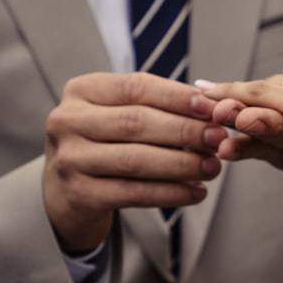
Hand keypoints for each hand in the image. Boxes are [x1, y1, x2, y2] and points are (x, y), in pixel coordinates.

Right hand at [43, 72, 225, 252]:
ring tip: (212, 167)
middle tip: (218, 139)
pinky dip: (170, 193)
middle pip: (136, 122)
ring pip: (136, 160)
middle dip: (184, 131)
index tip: (211, 106)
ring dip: (182, 164)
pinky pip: (134, 193)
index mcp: (81, 91)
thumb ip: (156, 107)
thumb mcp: (118, 117)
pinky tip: (195, 192)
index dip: (177, 96)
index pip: (135, 87)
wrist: (64, 196)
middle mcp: (68, 121)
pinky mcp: (79, 195)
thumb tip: (210, 104)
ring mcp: (70, 159)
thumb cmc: (102, 147)